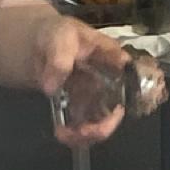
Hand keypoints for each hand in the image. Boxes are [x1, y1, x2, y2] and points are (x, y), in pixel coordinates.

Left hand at [32, 15, 130, 147]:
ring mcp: (95, 97)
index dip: (131, 99)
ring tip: (65, 134)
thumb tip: (51, 87)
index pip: (132, 79)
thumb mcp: (59, 36)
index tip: (113, 111)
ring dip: (86, 135)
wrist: (37, 44)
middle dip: (103, 126)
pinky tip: (60, 132)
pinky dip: (73, 135)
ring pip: (101, 124)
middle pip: (117, 110)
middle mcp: (109, 81)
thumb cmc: (56, 34)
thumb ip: (59, 58)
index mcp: (112, 59)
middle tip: (83, 131)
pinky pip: (83, 127)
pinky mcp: (81, 108)